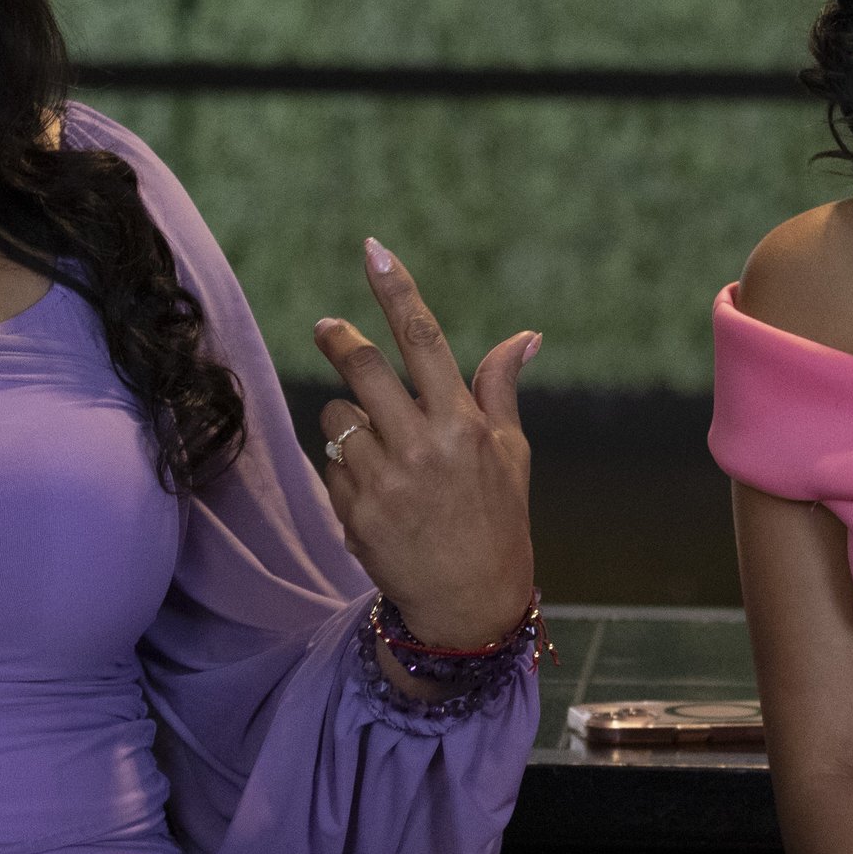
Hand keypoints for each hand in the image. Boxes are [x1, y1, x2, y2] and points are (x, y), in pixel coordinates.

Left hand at [312, 238, 536, 650]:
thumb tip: (526, 335)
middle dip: (338, 338)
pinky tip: (374, 491)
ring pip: (338, 415)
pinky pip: (332, 462)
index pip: (424, 339)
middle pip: (363, 367)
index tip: (374, 250)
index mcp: (463, 424)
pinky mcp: (354, 513)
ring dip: (348, 418)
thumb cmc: (496, 518)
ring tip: (376, 446)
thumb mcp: (510, 452)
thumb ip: (500, 388)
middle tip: (326, 327)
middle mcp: (422, 447)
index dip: (397, 290)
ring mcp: (384, 482)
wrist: (469, 603)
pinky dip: (346, 464)